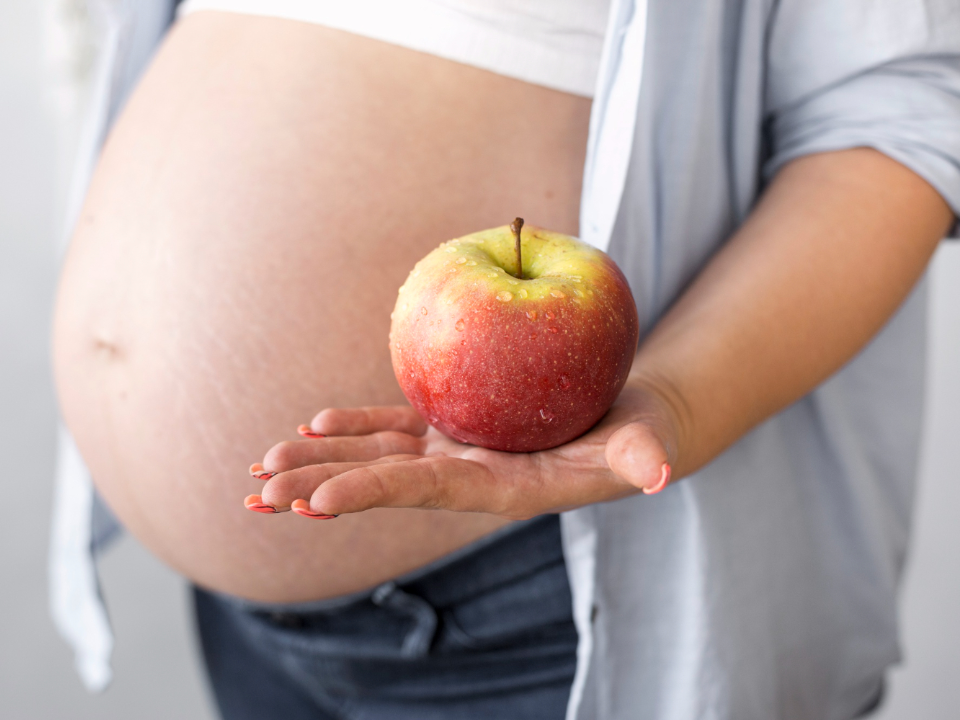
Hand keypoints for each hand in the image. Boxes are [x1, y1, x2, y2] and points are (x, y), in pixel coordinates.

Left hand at [246, 375, 682, 519]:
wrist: (624, 425)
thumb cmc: (639, 436)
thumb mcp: (645, 443)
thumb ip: (645, 458)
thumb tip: (661, 473)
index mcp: (501, 488)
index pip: (427, 492)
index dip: (372, 493)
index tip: (315, 502)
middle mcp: (467, 475)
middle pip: (383, 482)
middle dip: (321, 488)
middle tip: (257, 499)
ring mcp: (455, 451)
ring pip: (377, 457)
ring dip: (319, 461)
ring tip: (261, 469)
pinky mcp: (453, 426)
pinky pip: (395, 427)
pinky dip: (355, 426)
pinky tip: (314, 423)